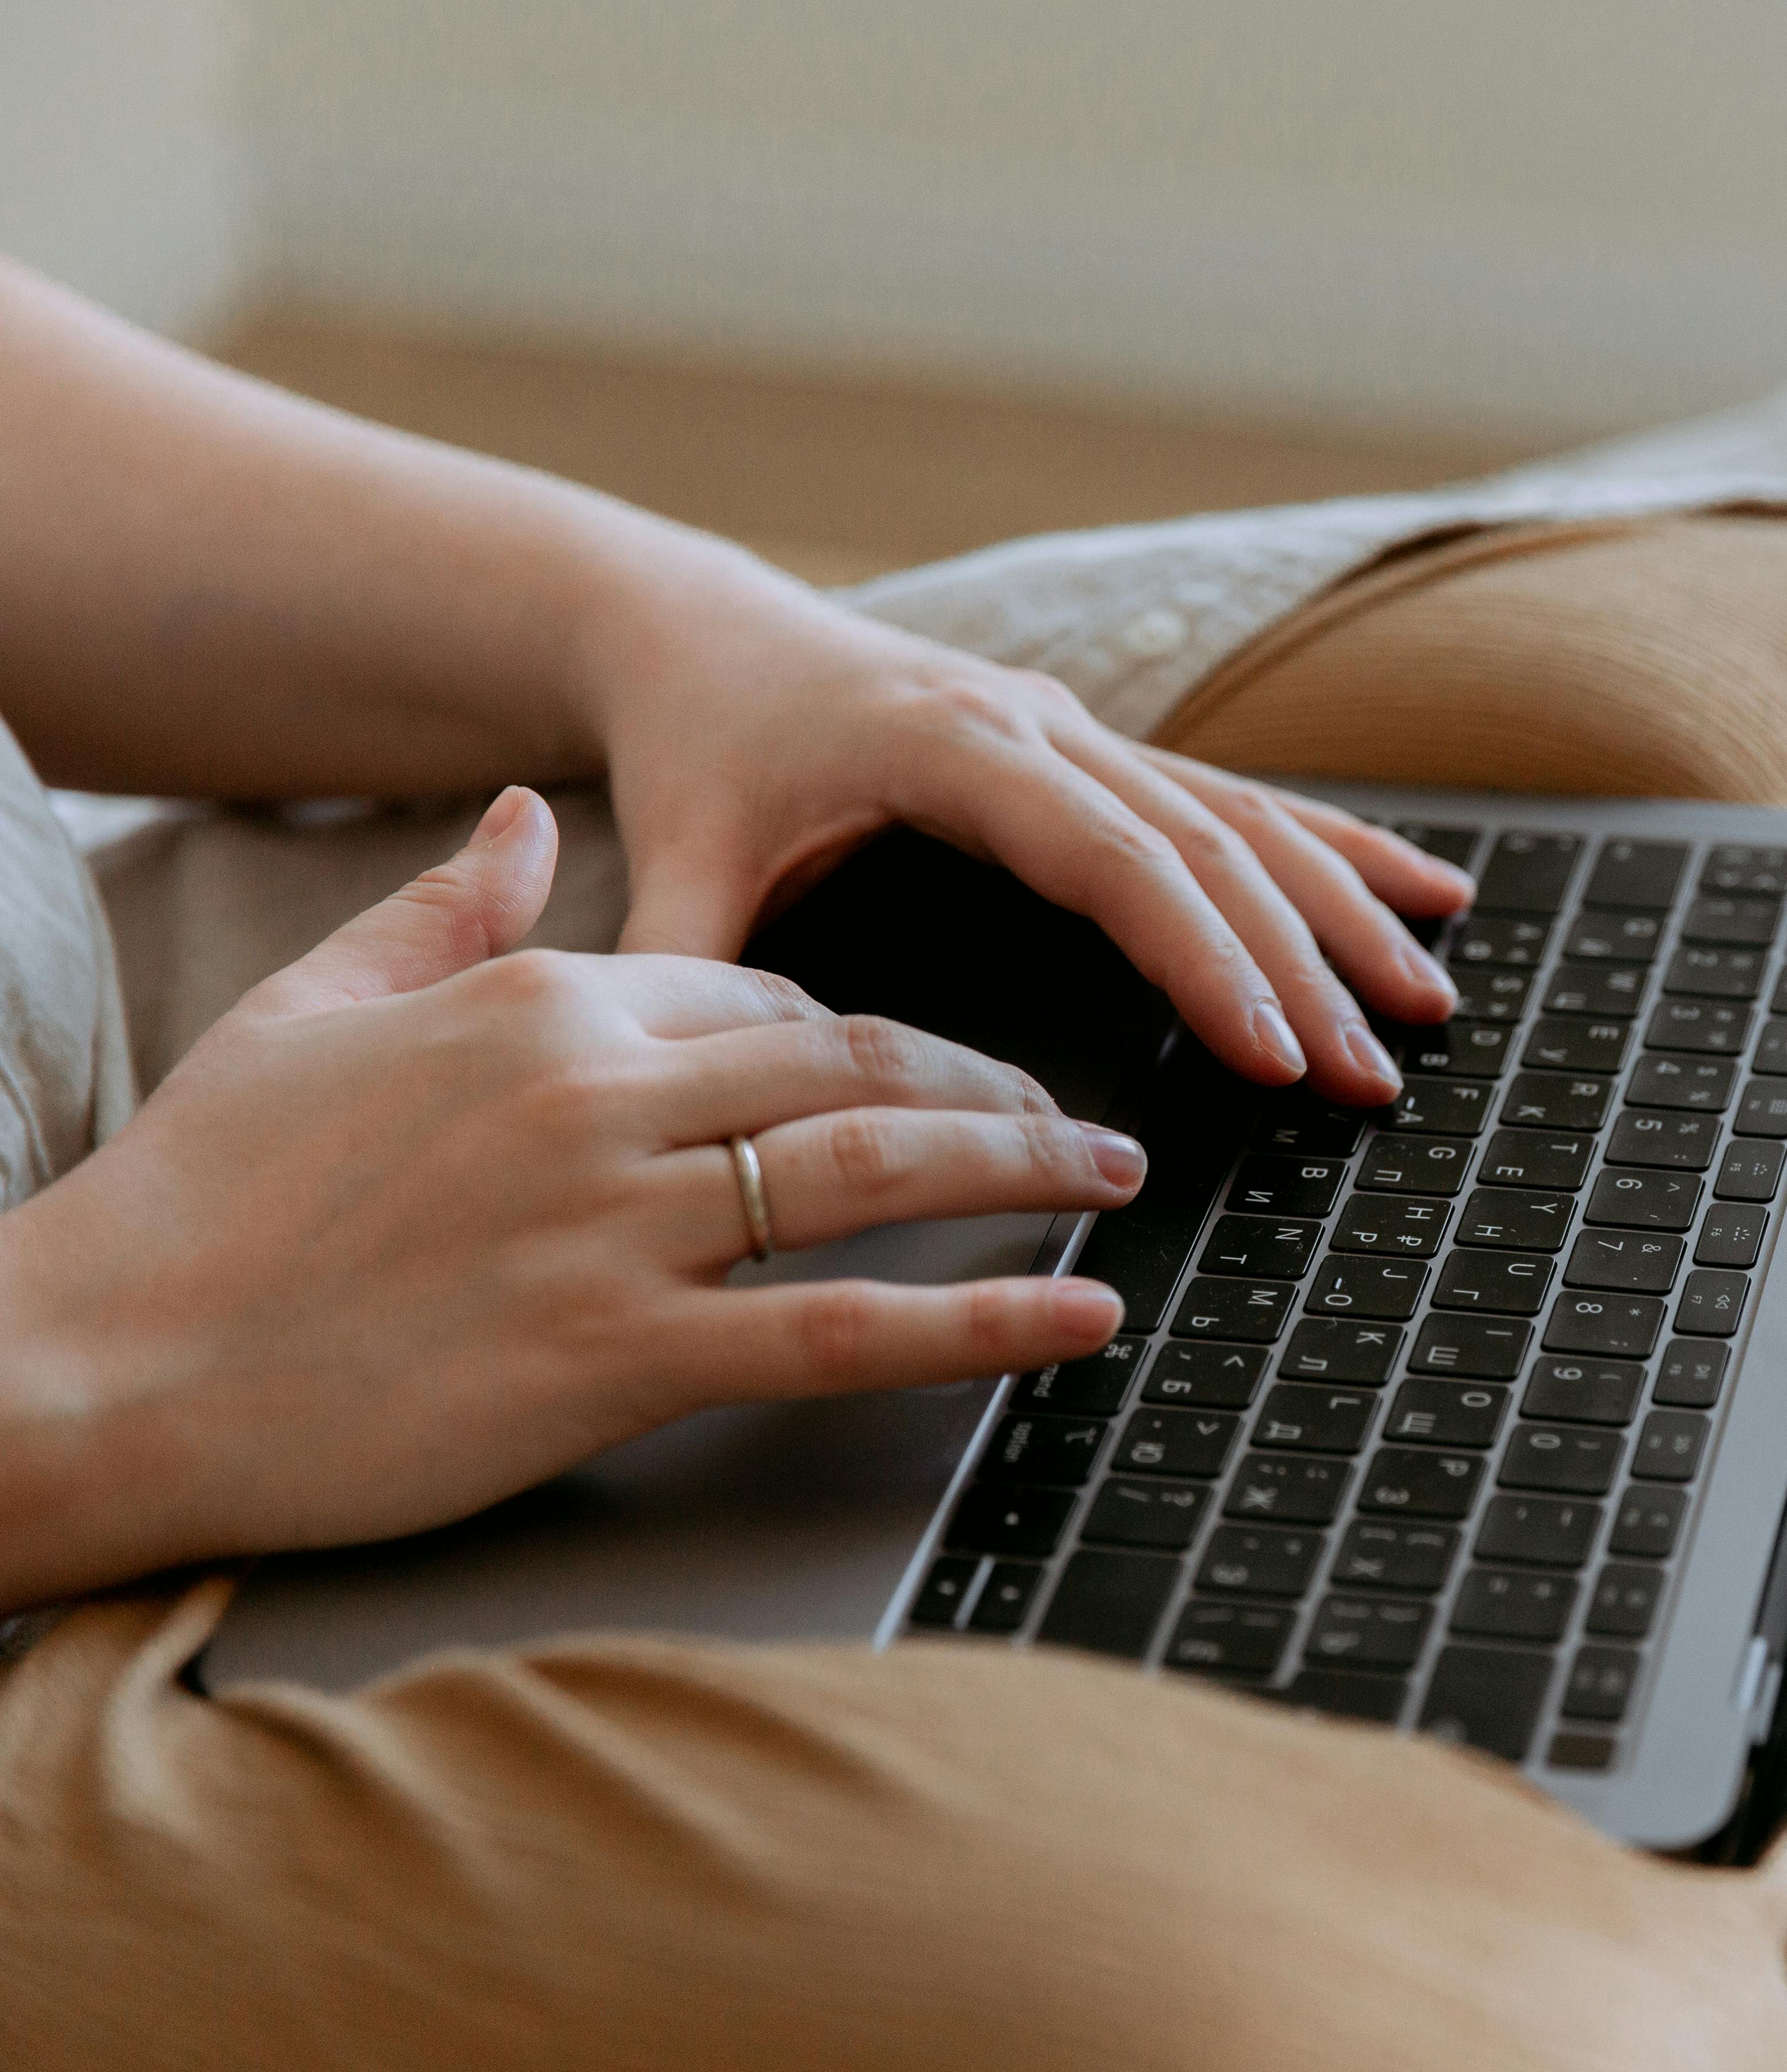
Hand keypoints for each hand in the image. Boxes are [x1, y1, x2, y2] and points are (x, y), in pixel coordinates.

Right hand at [0, 789, 1141, 1610]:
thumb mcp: (307, 1006)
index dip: (864, 1035)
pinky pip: (846, 1328)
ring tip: (1115, 1177)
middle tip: (1082, 1114)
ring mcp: (617, 1227)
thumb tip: (511, 811)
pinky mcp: (618, 1358)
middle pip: (854, 1064)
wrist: (91, 1362)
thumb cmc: (196, 1199)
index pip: (762, 996)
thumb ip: (438, 905)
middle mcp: (602, 1095)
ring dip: (1023, 1169)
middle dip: (992, 1085)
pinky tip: (1077, 1317)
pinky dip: (982, 1320)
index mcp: (542, 1001)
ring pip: (875, 1168)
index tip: (930, 1069)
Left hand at [583, 562, 1473, 1106]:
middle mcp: (1035, 724)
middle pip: (1204, 845)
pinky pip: (1239, 799)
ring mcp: (1078, 729)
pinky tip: (1425, 889)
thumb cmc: (697, 745)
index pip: (1111, 861)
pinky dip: (1333, 850)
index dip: (1204, 955)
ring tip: (1429, 1000)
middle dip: (1306, 961)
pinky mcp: (1099, 749)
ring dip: (1345, 909)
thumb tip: (684, 1091)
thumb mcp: (674, 856)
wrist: (704, 633)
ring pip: (1242, 818)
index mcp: (947, 745)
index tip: (1273, 1048)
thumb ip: (684, 963)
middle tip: (1373, 1071)